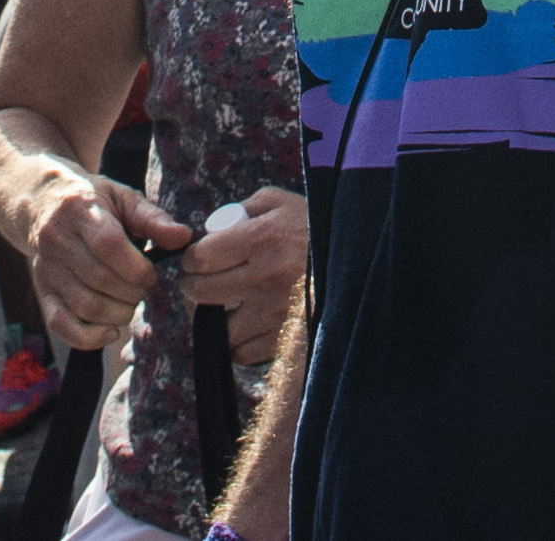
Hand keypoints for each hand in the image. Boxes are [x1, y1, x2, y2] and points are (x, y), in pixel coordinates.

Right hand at [25, 171, 192, 350]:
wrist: (43, 203)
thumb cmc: (93, 202)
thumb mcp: (123, 198)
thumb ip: (154, 218)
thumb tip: (183, 238)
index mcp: (80, 210)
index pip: (108, 245)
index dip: (137, 268)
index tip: (152, 273)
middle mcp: (57, 240)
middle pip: (100, 280)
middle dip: (134, 292)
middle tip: (145, 288)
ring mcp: (46, 269)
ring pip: (85, 306)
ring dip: (119, 314)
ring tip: (130, 303)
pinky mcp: (42, 292)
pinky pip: (61, 325)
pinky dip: (90, 338)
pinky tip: (111, 329)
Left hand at [182, 186, 308, 365]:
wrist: (363, 262)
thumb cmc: (317, 229)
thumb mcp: (284, 204)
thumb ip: (246, 208)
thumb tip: (213, 228)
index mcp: (263, 237)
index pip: (201, 257)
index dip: (191, 260)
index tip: (196, 260)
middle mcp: (266, 275)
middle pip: (202, 293)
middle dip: (193, 288)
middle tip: (199, 284)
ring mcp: (276, 311)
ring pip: (220, 328)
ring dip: (217, 319)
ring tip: (225, 307)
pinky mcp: (286, 340)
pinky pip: (244, 351)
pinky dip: (241, 342)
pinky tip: (249, 325)